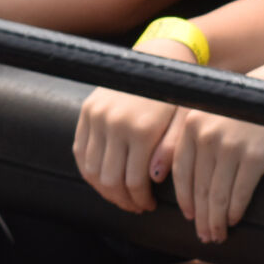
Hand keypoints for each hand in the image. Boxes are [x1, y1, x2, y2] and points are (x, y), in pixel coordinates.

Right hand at [74, 87, 182, 213]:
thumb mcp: (184, 121)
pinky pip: (79, 152)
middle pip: (110, 181)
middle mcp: (114, 123)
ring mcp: (96, 116)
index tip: (148, 205)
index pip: (134, 182)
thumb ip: (171, 150)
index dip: (141, 200)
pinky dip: (89, 170)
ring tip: (120, 194)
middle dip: (123, 200)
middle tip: (135, 205)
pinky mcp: (86, 110)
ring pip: (91, 170)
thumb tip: (155, 178)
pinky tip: (104, 177)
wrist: (157, 58)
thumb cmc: (176, 94)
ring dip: (104, 189)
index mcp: (142, 128)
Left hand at [170, 109, 263, 243]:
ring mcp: (231, 145)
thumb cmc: (248, 105)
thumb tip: (169, 173)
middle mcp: (207, 134)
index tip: (189, 216)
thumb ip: (195, 136)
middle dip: (201, 217)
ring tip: (218, 235)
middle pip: (199, 188)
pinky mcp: (255, 156)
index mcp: (192, 124)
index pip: (181, 171)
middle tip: (204, 235)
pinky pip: (240, 193)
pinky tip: (235, 221)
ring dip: (216, 221)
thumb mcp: (214, 112)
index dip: (184, 198)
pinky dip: (236, 211)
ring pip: (217, 196)